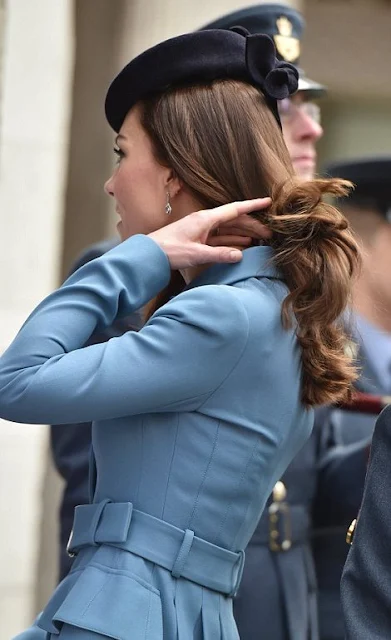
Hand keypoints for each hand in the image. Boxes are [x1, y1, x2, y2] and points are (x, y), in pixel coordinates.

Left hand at [148, 198, 270, 269]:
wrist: (148, 254)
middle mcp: (205, 221)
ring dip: (244, 233)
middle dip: (252, 224)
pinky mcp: (197, 240)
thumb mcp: (196, 254)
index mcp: (205, 219)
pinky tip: (242, 244)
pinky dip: (232, 240)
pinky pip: (219, 238)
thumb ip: (219, 255)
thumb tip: (239, 256)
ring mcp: (201, 230)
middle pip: (234, 220)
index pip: (234, 209)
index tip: (268, 201)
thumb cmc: (169, 251)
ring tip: (260, 238)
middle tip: (269, 231)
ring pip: (228, 229)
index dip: (252, 205)